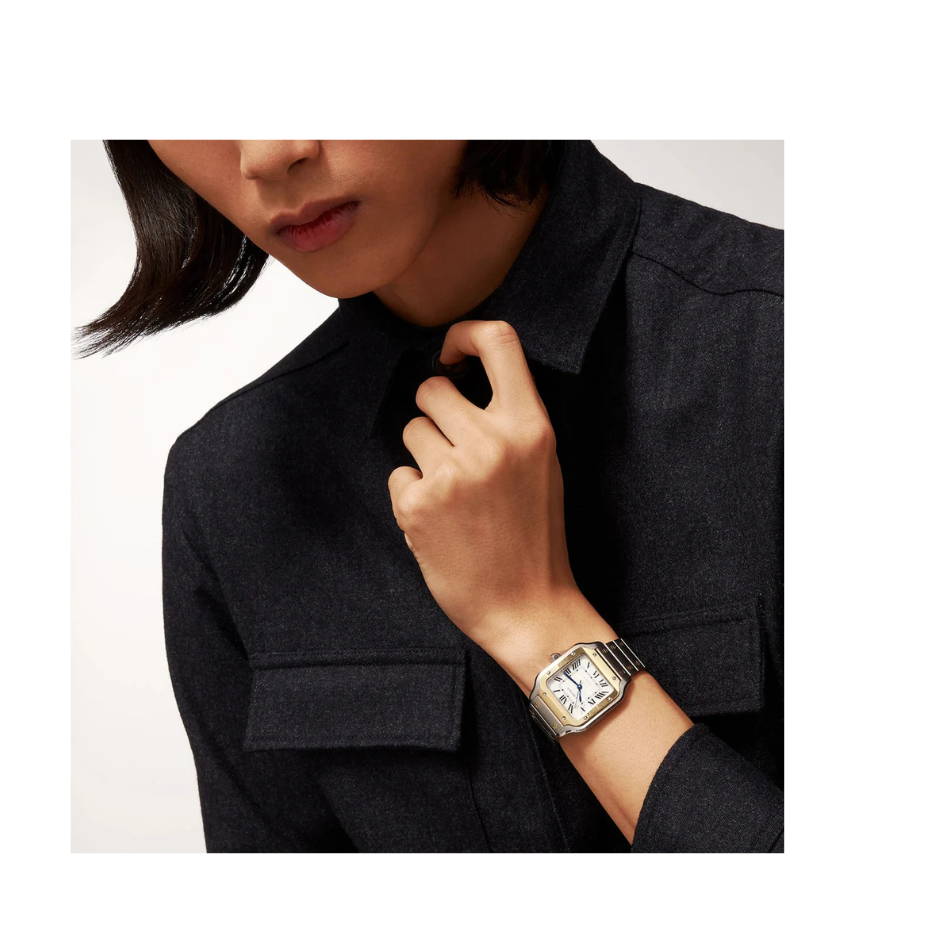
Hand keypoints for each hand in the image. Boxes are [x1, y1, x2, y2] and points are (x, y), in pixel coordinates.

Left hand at [387, 319, 583, 660]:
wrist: (528, 607)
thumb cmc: (535, 537)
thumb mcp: (543, 465)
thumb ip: (510, 420)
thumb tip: (461, 377)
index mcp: (531, 426)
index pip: (499, 340)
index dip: (465, 334)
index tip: (450, 353)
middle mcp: (493, 441)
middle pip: (432, 390)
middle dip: (435, 416)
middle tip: (455, 457)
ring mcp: (454, 472)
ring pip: (411, 431)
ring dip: (424, 458)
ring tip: (454, 498)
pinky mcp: (420, 504)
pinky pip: (399, 475)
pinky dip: (412, 497)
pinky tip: (440, 524)